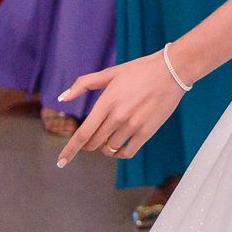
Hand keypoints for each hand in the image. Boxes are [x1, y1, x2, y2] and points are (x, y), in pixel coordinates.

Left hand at [56, 52, 185, 167]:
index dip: (70, 150)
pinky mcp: (147, 132)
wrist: (171, 71)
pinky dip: (119, 154)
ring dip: (104, 146)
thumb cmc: (140, 70)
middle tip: (91, 138)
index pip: (83, 133)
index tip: (61, 162)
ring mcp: (133, 125)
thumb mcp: (110, 73)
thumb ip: (83, 84)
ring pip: (109, 149)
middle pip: (94, 143)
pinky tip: (119, 147)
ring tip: (109, 136)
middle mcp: (118, 116)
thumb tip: (62, 98)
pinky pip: (127, 153)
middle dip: (88, 144)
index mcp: (106, 102)